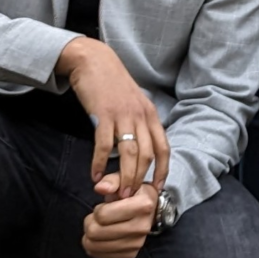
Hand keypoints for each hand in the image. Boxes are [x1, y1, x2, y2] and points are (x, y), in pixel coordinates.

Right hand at [60, 37, 167, 199]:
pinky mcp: (103, 114)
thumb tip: (137, 151)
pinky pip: (103, 144)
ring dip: (123, 175)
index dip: (163, 170)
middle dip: (140, 179)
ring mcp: (123, 115)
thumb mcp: (133, 103)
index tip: (158, 187)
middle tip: (130, 197)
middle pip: (147, 155)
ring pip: (129, 152)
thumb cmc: (112, 85)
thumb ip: (137, 124)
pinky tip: (94, 174)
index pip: (164, 147)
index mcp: (151, 114)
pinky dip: (99, 162)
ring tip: (116, 192)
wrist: (93, 61)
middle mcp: (141, 116)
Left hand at [82, 182, 158, 257]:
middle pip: (95, 232)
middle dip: (89, 223)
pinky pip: (101, 256)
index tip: (103, 207)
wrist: (149, 212)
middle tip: (95, 218)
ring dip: (89, 236)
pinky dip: (95, 248)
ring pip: (95, 246)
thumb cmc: (133, 195)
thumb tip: (100, 188)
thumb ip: (111, 181)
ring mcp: (137, 243)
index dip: (97, 210)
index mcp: (143, 205)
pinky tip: (100, 239)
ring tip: (97, 227)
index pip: (102, 215)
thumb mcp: (124, 182)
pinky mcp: (131, 254)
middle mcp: (142, 226)